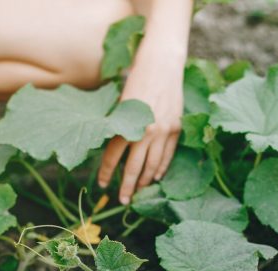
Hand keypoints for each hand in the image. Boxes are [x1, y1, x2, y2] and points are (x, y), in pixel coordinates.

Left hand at [98, 45, 183, 204]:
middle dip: (127, 186)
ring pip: (152, 166)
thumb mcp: (121, 102)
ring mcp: (163, 132)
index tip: (102, 185)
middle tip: (123, 200)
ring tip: (139, 192)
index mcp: (127, 124)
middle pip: (133, 167)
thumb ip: (119, 126)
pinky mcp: (175, 129)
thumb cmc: (137, 78)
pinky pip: (167, 156)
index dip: (106, 172)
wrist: (162, 64)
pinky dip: (161, 169)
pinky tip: (155, 178)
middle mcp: (145, 132)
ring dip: (144, 182)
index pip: (113, 156)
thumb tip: (114, 147)